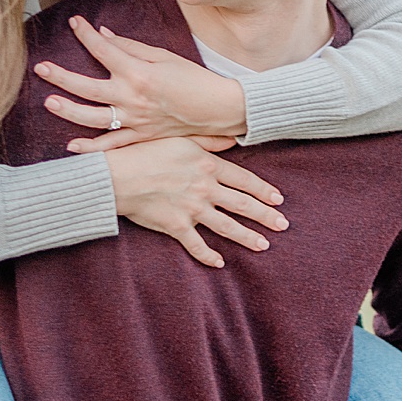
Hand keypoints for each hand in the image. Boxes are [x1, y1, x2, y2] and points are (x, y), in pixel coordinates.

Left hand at [34, 16, 248, 149]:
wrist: (219, 109)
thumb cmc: (194, 79)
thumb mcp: (164, 56)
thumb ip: (130, 47)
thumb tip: (103, 35)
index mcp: (138, 72)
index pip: (103, 50)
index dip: (85, 34)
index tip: (74, 23)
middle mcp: (132, 98)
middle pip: (87, 87)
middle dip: (61, 76)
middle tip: (40, 68)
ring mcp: (134, 120)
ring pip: (92, 118)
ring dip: (68, 111)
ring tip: (49, 102)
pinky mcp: (140, 137)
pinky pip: (111, 145)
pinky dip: (91, 148)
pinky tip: (72, 147)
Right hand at [104, 137, 287, 268]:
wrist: (118, 176)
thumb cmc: (145, 153)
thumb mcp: (180, 139)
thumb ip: (209, 141)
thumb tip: (233, 138)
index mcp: (208, 166)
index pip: (245, 180)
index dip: (263, 191)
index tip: (278, 199)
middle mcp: (206, 189)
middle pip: (243, 205)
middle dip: (266, 216)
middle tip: (283, 224)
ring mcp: (193, 209)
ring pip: (228, 227)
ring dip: (248, 237)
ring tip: (264, 245)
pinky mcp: (177, 227)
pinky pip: (198, 245)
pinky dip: (209, 256)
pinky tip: (220, 262)